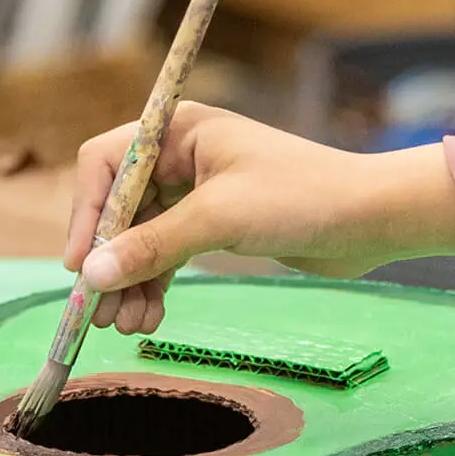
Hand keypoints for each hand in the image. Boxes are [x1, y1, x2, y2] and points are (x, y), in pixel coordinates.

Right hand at [65, 103, 454, 334]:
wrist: (372, 218)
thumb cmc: (302, 198)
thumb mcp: (219, 219)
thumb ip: (153, 246)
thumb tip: (91, 276)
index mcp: (179, 130)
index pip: (105, 164)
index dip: (86, 214)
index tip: (83, 267)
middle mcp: (182, 154)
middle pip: (119, 207)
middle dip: (110, 260)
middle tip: (101, 313)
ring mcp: (198, 190)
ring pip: (143, 236)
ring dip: (131, 280)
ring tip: (127, 325)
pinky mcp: (218, 223)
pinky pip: (169, 252)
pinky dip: (156, 282)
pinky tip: (151, 317)